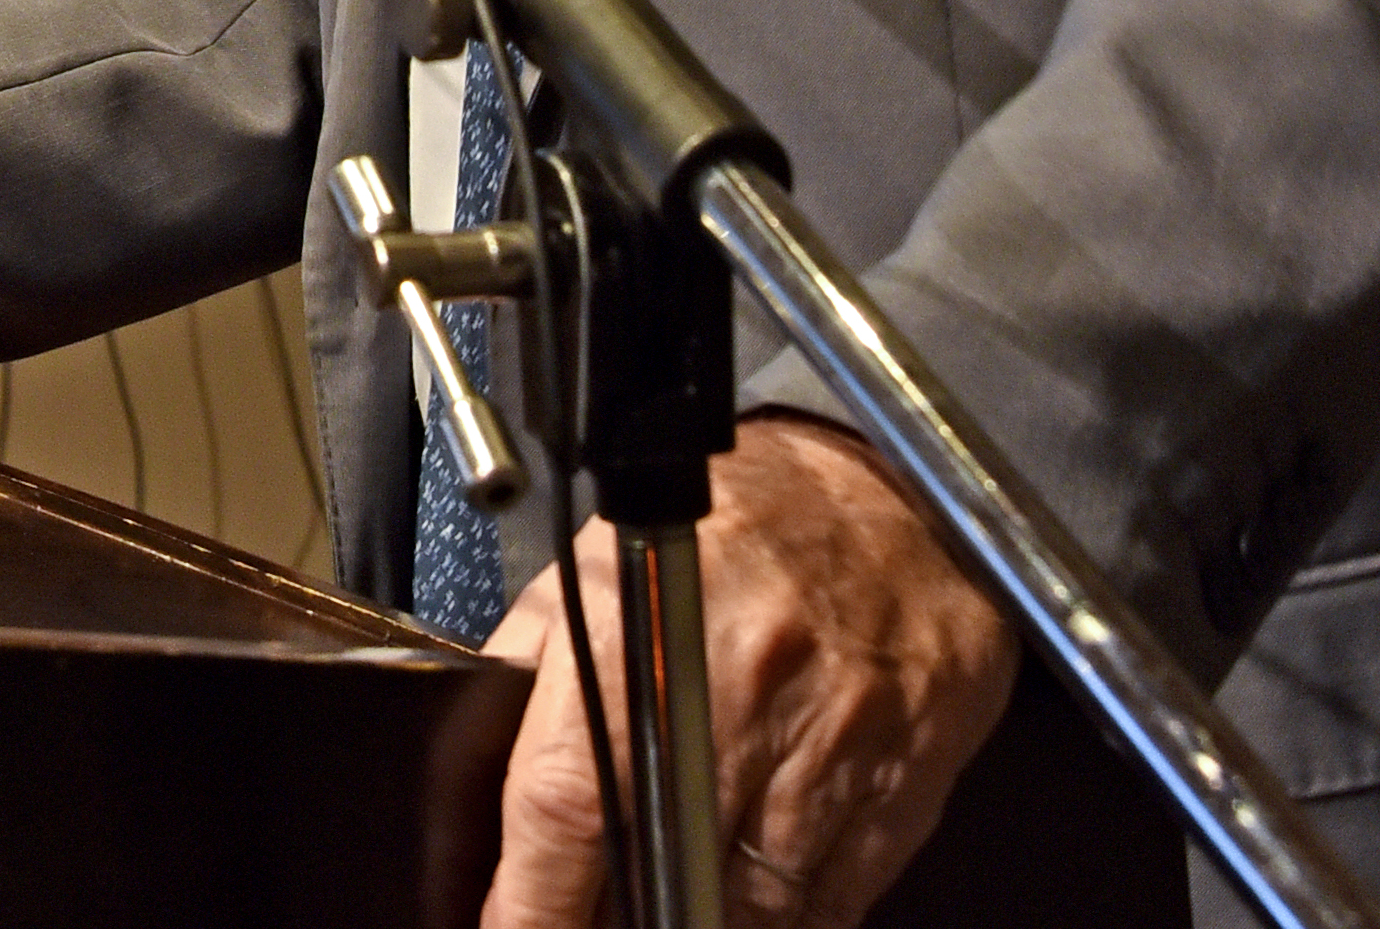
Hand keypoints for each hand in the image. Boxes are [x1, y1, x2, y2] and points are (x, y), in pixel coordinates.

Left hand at [476, 416, 1016, 928]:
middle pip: (661, 878)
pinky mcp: (899, 790)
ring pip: (750, 911)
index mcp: (646, 636)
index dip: (530, 904)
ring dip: (702, 917)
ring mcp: (829, 753)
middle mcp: (740, 701)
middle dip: (616, 917)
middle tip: (597, 910)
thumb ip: (535, 660)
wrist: (900, 493)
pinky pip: (832, 901)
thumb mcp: (603, 557)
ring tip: (674, 890)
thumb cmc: (745, 518)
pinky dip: (785, 914)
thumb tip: (479, 761)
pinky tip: (750, 892)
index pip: (565, 809)